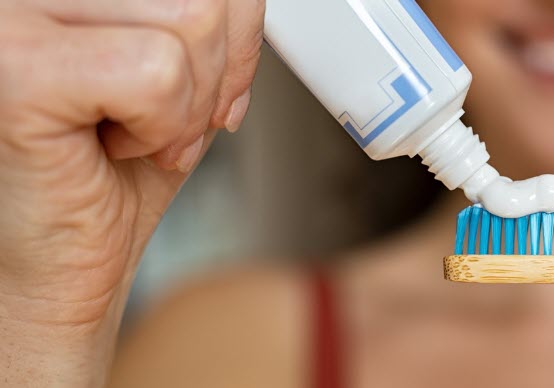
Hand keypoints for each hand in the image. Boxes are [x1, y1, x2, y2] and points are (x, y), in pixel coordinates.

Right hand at [0, 0, 262, 384]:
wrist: (54, 270)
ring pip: (194, 21)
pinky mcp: (19, 67)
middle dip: (216, 76)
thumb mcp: (179, 73)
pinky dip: (162, 126)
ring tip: (131, 136)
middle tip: (163, 124)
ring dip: (187, 107)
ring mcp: (14, 17)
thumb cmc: (106, 177)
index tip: (211, 85)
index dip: (236, 30)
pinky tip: (112, 148)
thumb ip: (206, 21)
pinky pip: (160, 72)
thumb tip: (246, 0)